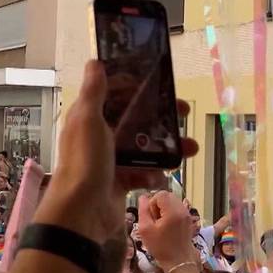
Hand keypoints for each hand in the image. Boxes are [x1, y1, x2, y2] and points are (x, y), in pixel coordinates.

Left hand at [36, 61, 198, 243]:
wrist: (83, 211)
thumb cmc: (85, 160)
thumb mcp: (88, 120)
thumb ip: (94, 92)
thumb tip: (95, 61)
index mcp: (88, 118)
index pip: (114, 95)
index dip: (135, 87)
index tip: (160, 83)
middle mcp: (98, 136)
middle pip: (133, 120)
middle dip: (160, 117)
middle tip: (184, 113)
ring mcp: (109, 160)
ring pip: (143, 147)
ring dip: (166, 147)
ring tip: (190, 149)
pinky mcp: (119, 182)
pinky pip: (142, 173)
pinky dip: (153, 174)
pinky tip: (160, 176)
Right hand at [137, 191, 194, 268]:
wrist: (178, 262)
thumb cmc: (160, 247)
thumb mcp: (145, 229)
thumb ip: (143, 211)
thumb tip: (142, 198)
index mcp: (173, 211)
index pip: (161, 194)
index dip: (152, 202)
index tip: (151, 216)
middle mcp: (183, 210)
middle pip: (168, 196)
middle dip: (158, 204)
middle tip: (154, 219)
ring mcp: (187, 215)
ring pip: (173, 202)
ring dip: (164, 208)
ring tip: (160, 223)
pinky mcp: (188, 220)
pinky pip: (177, 208)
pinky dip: (170, 212)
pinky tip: (167, 225)